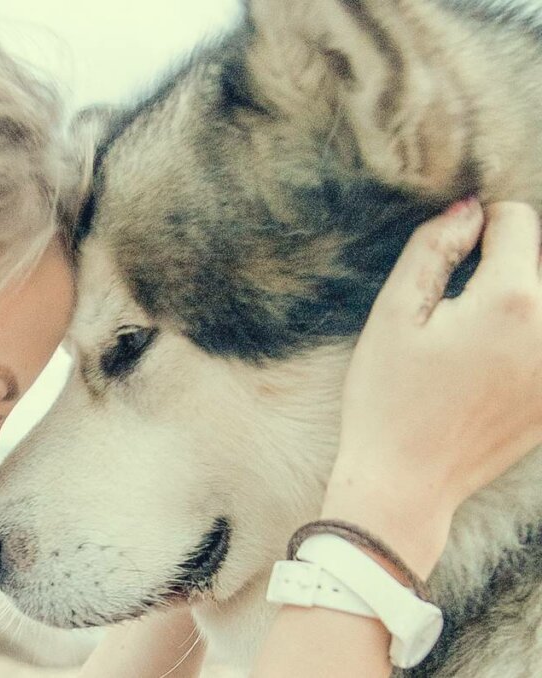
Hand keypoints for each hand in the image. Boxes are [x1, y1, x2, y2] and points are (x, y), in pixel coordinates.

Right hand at [324, 200, 541, 575]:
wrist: (406, 482)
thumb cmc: (388, 398)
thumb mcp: (392, 315)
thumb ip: (432, 248)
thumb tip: (468, 210)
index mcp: (510, 301)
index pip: (519, 221)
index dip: (478, 228)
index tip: (449, 259)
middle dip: (506, 263)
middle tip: (460, 302)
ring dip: (519, 299)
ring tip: (477, 333)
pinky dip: (525, 336)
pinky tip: (489, 367)